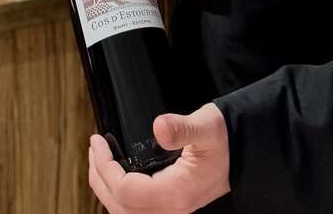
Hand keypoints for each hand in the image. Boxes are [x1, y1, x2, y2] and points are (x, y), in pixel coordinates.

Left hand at [88, 103, 229, 212]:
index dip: (106, 168)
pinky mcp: (168, 206)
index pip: (126, 191)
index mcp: (177, 193)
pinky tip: (115, 173)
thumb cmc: (223, 142)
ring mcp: (169, 210)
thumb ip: (183, 127)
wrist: (239, 155)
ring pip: (124, 212)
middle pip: (120, 206)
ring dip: (105, 187)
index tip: (98, 142)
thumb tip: (159, 127)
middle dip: (99, 177)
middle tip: (94, 148)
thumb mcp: (207, 127)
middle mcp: (171, 209)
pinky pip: (134, 210)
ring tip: (98, 159)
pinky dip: (117, 194)